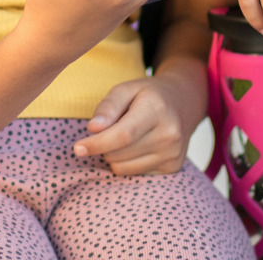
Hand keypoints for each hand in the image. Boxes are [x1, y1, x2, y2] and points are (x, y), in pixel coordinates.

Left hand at [75, 69, 204, 175]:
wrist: (184, 102)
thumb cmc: (148, 94)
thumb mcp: (126, 88)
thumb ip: (108, 106)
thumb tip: (93, 128)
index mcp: (156, 110)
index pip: (122, 135)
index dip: (97, 144)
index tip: (77, 148)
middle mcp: (169, 134)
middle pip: (119, 154)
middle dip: (103, 145)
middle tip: (110, 129)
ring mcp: (173, 154)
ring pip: (123, 168)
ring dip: (114, 156)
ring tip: (126, 136)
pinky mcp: (173, 167)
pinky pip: (135, 174)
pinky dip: (128, 162)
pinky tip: (139, 146)